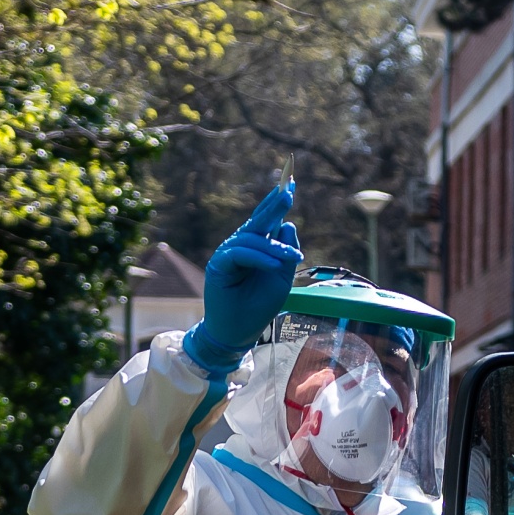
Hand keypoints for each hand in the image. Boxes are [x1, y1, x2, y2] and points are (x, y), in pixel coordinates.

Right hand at [182, 183, 301, 372]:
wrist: (239, 331)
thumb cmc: (259, 306)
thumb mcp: (281, 278)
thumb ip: (286, 253)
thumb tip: (289, 223)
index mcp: (256, 248)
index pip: (267, 221)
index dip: (277, 202)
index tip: (290, 183)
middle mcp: (241, 246)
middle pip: (258, 221)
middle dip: (273, 205)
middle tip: (288, 190)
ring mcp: (228, 254)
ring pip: (252, 238)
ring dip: (275, 246)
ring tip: (294, 255)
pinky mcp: (219, 265)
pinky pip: (240, 253)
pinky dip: (259, 257)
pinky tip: (275, 263)